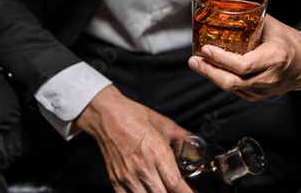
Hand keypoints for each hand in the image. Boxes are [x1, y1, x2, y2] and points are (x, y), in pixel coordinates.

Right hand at [77, 85, 192, 192]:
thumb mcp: (165, 124)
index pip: (175, 184)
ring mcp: (128, 176)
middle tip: (178, 190)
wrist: (107, 116)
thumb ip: (182, 137)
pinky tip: (146, 191)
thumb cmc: (133, 117)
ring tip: (163, 189)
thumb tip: (193, 144)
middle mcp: (143, 167)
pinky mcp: (116, 180)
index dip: (186, 192)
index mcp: (158, 153)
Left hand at [188, 16, 300, 100]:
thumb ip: (250, 19)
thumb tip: (225, 9)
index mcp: (274, 57)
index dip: (221, 59)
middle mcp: (268, 77)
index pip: (243, 65)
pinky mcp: (258, 96)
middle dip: (208, 72)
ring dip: (212, 75)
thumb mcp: (273, 26)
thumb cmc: (290, 42)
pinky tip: (213, 70)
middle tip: (194, 60)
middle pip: (232, 82)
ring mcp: (263, 90)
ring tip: (198, 63)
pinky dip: (222, 80)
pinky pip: (235, 90)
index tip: (205, 49)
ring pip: (231, 87)